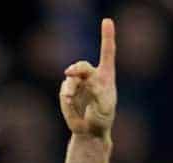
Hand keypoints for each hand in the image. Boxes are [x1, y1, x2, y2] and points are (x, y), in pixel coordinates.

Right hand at [60, 18, 116, 136]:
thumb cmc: (102, 119)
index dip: (106, 36)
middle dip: (76, 68)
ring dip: (70, 89)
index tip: (107, 21)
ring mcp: (78, 82)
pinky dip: (67, 99)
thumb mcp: (104, 108)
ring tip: (71, 100)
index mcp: (106, 77)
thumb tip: (88, 82)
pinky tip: (71, 105)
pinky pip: (65, 91)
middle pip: (82, 66)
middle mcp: (92, 76)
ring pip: (70, 80)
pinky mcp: (68, 91)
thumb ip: (98, 94)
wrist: (90, 131)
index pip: (107, 53)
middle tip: (70, 73)